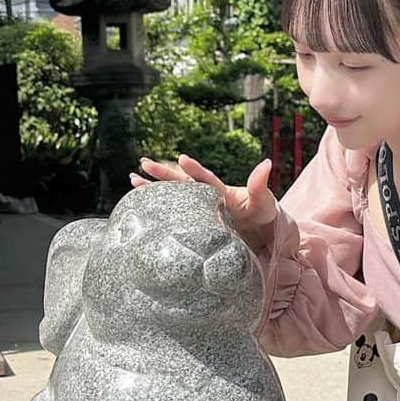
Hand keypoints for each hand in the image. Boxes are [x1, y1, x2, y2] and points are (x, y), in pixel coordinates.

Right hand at [130, 154, 278, 252]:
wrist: (262, 240)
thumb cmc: (264, 217)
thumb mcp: (264, 202)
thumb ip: (260, 186)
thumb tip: (266, 163)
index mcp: (221, 192)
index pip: (205, 179)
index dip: (195, 170)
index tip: (182, 160)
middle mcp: (205, 200)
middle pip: (182, 184)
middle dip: (163, 174)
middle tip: (143, 162)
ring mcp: (199, 214)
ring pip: (173, 199)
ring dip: (153, 190)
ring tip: (133, 180)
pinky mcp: (195, 230)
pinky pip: (174, 221)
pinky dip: (157, 216)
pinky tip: (139, 211)